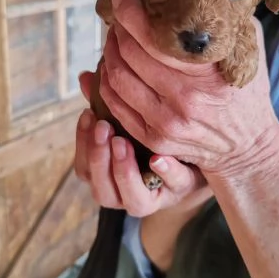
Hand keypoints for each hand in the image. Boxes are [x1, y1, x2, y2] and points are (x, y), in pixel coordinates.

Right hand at [75, 72, 207, 216]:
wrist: (195, 158)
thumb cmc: (153, 139)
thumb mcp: (130, 123)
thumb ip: (107, 105)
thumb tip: (85, 77)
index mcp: (107, 179)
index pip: (84, 170)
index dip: (83, 144)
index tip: (88, 115)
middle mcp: (126, 195)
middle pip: (102, 190)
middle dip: (99, 158)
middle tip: (104, 128)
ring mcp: (154, 198)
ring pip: (133, 200)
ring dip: (124, 171)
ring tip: (123, 142)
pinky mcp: (180, 191)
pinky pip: (173, 186)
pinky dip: (166, 173)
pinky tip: (158, 157)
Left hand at [98, 0, 278, 179]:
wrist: (248, 145)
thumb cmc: (247, 93)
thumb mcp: (248, 52)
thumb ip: (228, 22)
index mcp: (205, 75)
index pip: (153, 38)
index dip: (129, 13)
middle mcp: (183, 100)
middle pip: (129, 55)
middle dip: (118, 30)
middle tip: (119, 18)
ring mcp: (165, 123)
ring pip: (116, 78)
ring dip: (109, 52)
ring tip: (115, 40)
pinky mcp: (153, 139)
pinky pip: (115, 104)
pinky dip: (107, 80)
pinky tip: (114, 66)